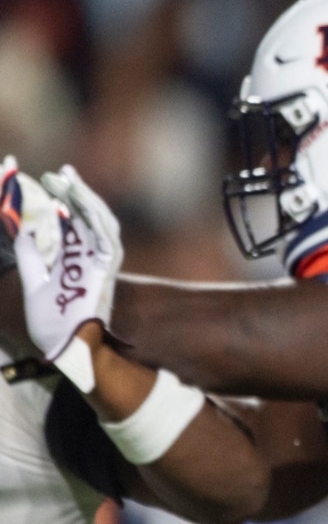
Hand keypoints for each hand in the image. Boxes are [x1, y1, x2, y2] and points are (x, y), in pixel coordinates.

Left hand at [14, 163, 121, 360]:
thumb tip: (25, 231)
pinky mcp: (105, 269)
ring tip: (66, 180)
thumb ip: (31, 257)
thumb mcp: (33, 283)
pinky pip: (105, 237)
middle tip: (56, 174)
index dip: (63, 201)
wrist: (64, 348)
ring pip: (100, 221)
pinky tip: (77, 202)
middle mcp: (92, 258)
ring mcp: (101, 263)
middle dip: (74, 193)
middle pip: (88, 217)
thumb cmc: (51, 323)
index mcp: (77, 261)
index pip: (74, 223)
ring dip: (84, 198)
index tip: (48, 182)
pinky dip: (94, 217)